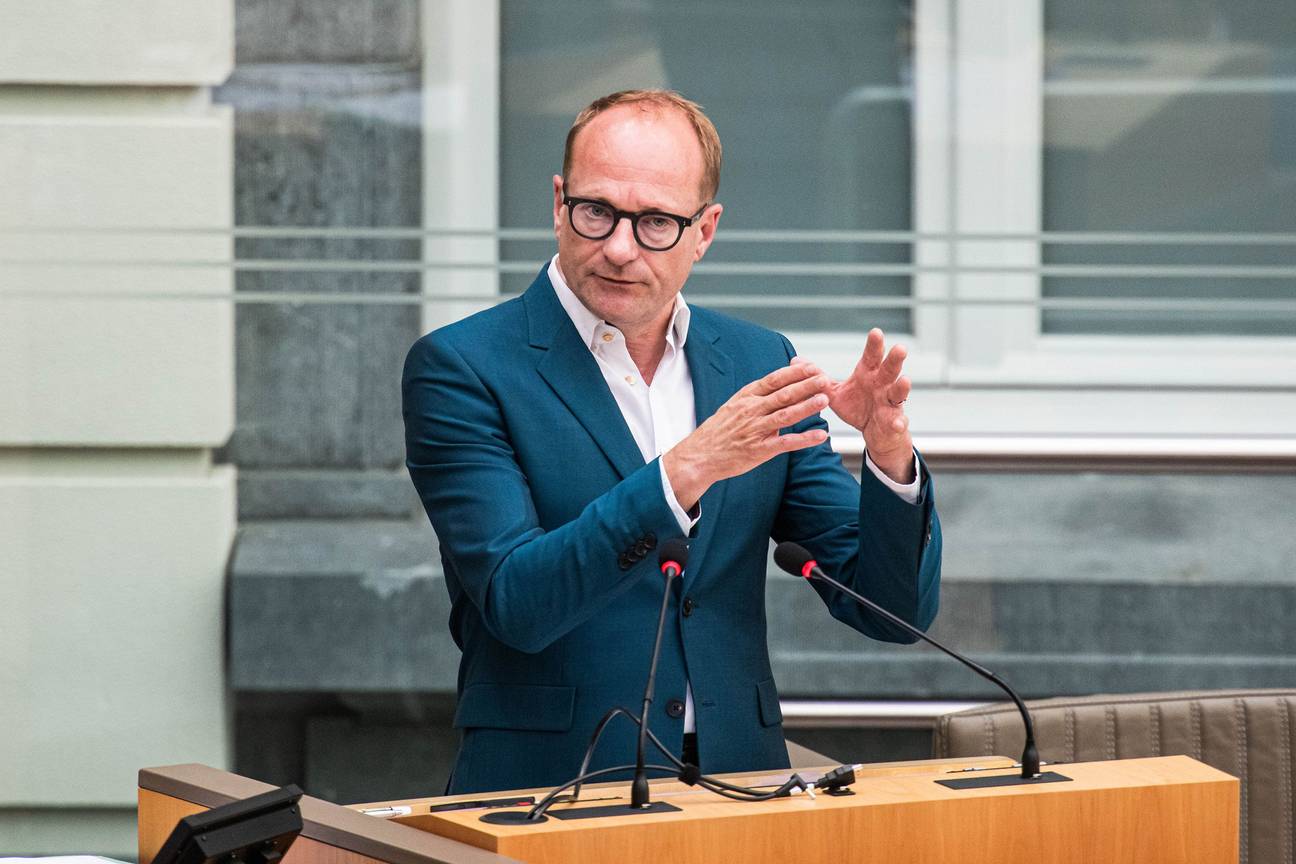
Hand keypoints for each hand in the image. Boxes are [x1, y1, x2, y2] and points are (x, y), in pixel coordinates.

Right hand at [664, 362, 831, 510]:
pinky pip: (785, 443)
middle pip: (783, 394)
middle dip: (806, 385)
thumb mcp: (734, 405)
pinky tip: (820, 436)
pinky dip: (804, 439)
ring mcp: (755, 430)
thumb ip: (757, 397)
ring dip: (807, 407)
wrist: (700, 455)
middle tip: (825, 378)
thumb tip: (780, 386)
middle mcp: (751, 410)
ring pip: (785, 415)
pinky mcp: (759, 450)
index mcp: (746, 397)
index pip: (774, 380)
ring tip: (825, 400)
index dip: (795, 373)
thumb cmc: (719, 430)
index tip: (812, 366)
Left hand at [820, 328, 914, 482]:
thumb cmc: (857, 407)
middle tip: (900, 347)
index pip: (872, 356)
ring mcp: (890, 403)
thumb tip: (796, 361)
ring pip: (898, 392)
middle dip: (895, 359)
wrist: (875, 432)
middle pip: (890, 369)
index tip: (876, 332)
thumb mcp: (835, 393)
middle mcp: (883, 385)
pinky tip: (898, 423)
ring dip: (902, 387)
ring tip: (905, 381)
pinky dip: (898, 422)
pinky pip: (897, 421)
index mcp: (869, 375)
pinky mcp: (894, 421)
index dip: (875, 345)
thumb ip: (819, 378)